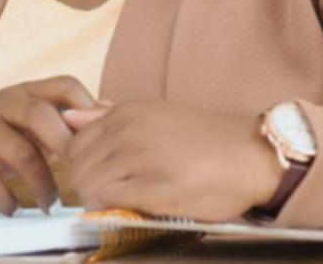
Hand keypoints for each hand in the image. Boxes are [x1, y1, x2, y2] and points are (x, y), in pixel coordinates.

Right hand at [0, 77, 97, 214]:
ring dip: (43, 186)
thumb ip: (65, 115)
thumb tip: (109, 108)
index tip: (97, 141)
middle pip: (39, 113)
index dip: (87, 107)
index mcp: (26, 92)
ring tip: (50, 204)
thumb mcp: (29, 119)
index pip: (64, 84)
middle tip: (80, 175)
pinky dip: (8, 201)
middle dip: (65, 146)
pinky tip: (15, 209)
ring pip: (20, 153)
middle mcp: (2, 104)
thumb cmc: (0, 134)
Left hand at [63, 102, 283, 221]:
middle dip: (83, 185)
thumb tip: (71, 117)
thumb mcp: (154, 116)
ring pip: (88, 184)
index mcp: (126, 113)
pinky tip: (127, 210)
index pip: (75, 141)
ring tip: (116, 205)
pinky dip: (109, 208)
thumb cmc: (205, 140)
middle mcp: (127, 131)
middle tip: (105, 196)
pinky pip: (109, 199)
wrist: (251, 155)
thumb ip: (110, 118)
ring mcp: (139, 158)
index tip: (97, 176)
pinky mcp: (153, 188)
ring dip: (94, 200)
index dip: (81, 164)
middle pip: (77, 165)